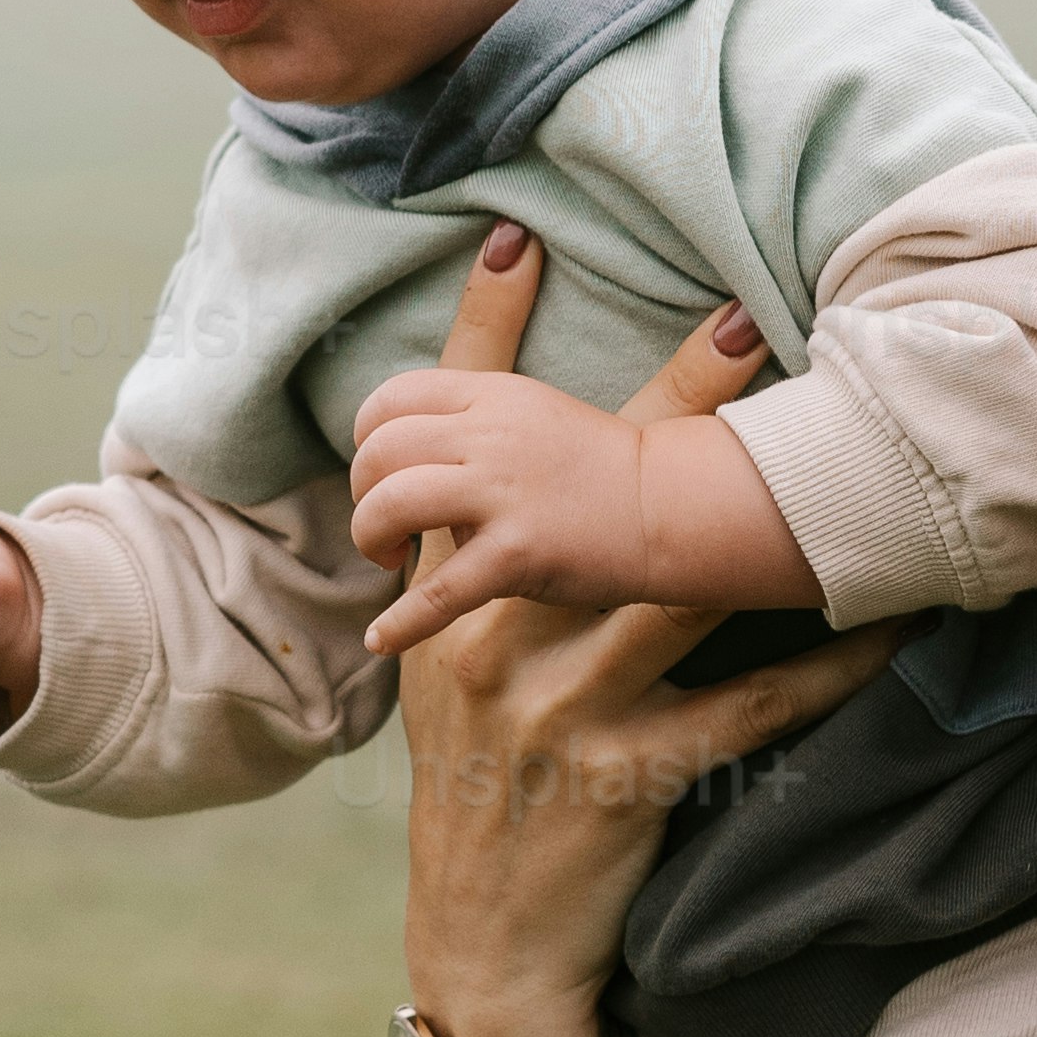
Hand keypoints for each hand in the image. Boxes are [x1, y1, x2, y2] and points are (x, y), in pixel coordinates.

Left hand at [352, 356, 811, 656]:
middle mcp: (489, 436)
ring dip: (371, 537)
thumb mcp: (533, 417)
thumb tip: (412, 467)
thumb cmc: (602, 471)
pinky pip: (437, 592)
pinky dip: (400, 622)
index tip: (383, 473)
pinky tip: (380, 639)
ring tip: (389, 562)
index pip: (390, 398)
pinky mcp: (517, 553)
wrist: (673, 506)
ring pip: (390, 504)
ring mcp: (503, 493)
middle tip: (386, 529)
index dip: (369, 438)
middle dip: (364, 494)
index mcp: (491, 396)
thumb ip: (470, 429)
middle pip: (379, 451)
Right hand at [391, 229, 887, 1036]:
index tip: (515, 241)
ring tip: (839, 444)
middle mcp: (496, 646)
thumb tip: (515, 477)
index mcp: (450, 610)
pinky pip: (751, 706)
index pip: (459, 449)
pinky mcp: (631, 778)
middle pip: (587, 494)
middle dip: (662, 399)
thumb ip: (473, 584)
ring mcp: (564, 711)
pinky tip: (899, 622)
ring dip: (761, 514)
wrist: (487, 947)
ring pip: (675, 588)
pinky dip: (830, 666)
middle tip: (736, 312)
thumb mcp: (452, 683)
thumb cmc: (483, 798)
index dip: (485, 343)